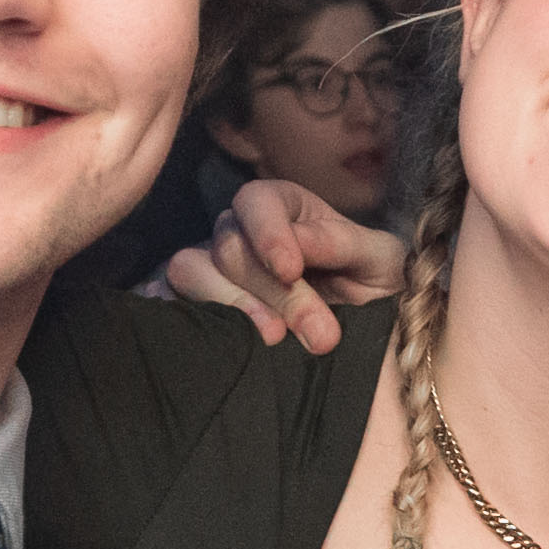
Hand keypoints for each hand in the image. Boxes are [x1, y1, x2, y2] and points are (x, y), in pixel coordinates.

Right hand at [158, 176, 406, 349]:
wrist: (366, 334)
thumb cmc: (373, 285)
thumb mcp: (379, 261)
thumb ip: (343, 244)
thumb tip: (298, 244)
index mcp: (283, 208)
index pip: (257, 202)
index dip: (268, 233)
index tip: (291, 270)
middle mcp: (239, 231)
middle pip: (230, 247)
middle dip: (275, 293)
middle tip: (319, 335)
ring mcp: (210, 268)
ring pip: (190, 270)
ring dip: (231, 306)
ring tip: (273, 341)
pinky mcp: (193, 306)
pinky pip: (169, 304)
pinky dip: (186, 321)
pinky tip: (221, 346)